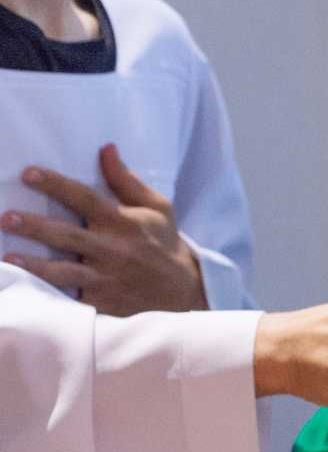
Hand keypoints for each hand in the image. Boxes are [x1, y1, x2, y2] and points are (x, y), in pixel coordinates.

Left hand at [1, 146, 205, 314]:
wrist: (186, 290)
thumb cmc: (164, 243)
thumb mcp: (157, 208)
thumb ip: (126, 180)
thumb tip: (106, 149)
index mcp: (124, 223)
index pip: (85, 199)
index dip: (56, 185)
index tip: (29, 173)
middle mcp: (114, 250)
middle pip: (68, 236)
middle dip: (36, 227)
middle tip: (8, 218)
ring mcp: (107, 279)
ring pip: (65, 271)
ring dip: (35, 264)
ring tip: (8, 257)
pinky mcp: (104, 302)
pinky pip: (71, 297)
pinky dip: (49, 293)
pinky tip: (28, 287)